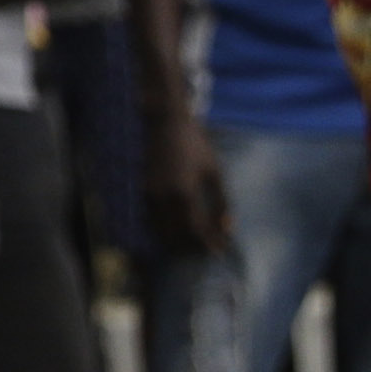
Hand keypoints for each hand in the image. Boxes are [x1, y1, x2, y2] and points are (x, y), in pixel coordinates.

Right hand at [139, 108, 233, 260]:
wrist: (166, 122)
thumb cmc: (196, 144)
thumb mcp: (215, 171)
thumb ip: (222, 202)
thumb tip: (228, 228)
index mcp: (184, 192)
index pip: (196, 231)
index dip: (209, 243)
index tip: (221, 250)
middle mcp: (163, 197)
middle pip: (177, 236)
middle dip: (194, 247)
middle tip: (209, 250)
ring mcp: (149, 194)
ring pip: (161, 231)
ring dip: (178, 242)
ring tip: (195, 245)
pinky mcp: (142, 191)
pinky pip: (152, 221)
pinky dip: (165, 231)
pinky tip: (178, 231)